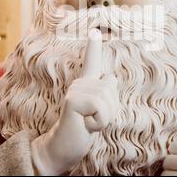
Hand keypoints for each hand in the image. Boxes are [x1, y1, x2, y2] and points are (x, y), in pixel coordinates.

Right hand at [31, 29, 119, 174]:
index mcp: (86, 84)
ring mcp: (75, 90)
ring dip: (104, 117)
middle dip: (110, 109)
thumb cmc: (84, 127)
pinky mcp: (73, 100)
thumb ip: (106, 94)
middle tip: (92, 119)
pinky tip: (85, 125)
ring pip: (107, 99)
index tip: (94, 31)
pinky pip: (101, 110)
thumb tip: (110, 77)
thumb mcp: (101, 110)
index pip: (91, 62)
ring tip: (88, 122)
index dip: (93, 46)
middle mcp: (79, 83)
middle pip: (111, 88)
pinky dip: (99, 123)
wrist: (65, 146)